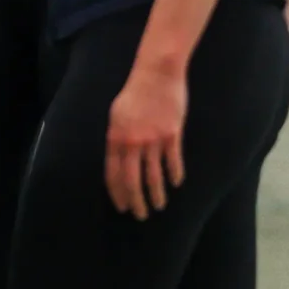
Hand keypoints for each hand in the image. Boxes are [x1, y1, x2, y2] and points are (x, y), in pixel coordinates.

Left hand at [105, 57, 186, 218]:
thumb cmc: (135, 92)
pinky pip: (172, 162)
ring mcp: (152, 139)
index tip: (122, 207)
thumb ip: (117, 137)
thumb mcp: (117, 114)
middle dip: (136, 202)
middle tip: (140, 215)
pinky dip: (174, 175)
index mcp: (115, 137)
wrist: (156, 73)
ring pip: (153, 176)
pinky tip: (175, 183)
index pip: (113, 174)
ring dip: (156, 195)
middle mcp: (132, 142)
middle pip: (132, 180)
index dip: (117, 193)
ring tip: (159, 205)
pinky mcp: (171, 135)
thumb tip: (117, 159)